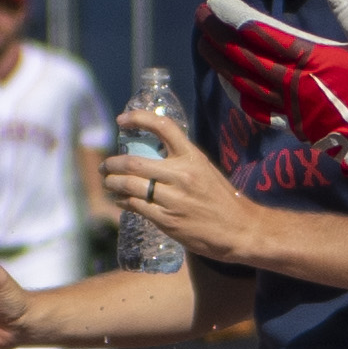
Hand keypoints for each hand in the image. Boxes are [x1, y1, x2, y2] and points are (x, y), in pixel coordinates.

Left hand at [106, 131, 264, 262]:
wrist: (240, 230)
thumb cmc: (222, 199)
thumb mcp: (206, 171)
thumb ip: (181, 162)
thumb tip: (151, 155)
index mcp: (193, 158)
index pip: (163, 126)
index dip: (138, 118)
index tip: (122, 121)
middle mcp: (182, 175)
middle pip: (133, 162)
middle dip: (112, 164)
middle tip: (106, 166)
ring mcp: (173, 199)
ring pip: (129, 185)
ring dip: (113, 183)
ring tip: (109, 183)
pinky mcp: (167, 220)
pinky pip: (135, 206)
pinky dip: (123, 201)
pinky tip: (122, 200)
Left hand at [203, 0, 347, 157]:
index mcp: (316, 61)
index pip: (263, 34)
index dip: (234, 17)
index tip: (214, 1)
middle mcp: (296, 85)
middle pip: (245, 57)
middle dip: (218, 35)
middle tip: (199, 16)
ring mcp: (292, 108)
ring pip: (245, 82)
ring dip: (221, 62)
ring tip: (204, 43)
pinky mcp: (295, 126)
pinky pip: (257, 108)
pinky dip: (237, 93)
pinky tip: (227, 83)